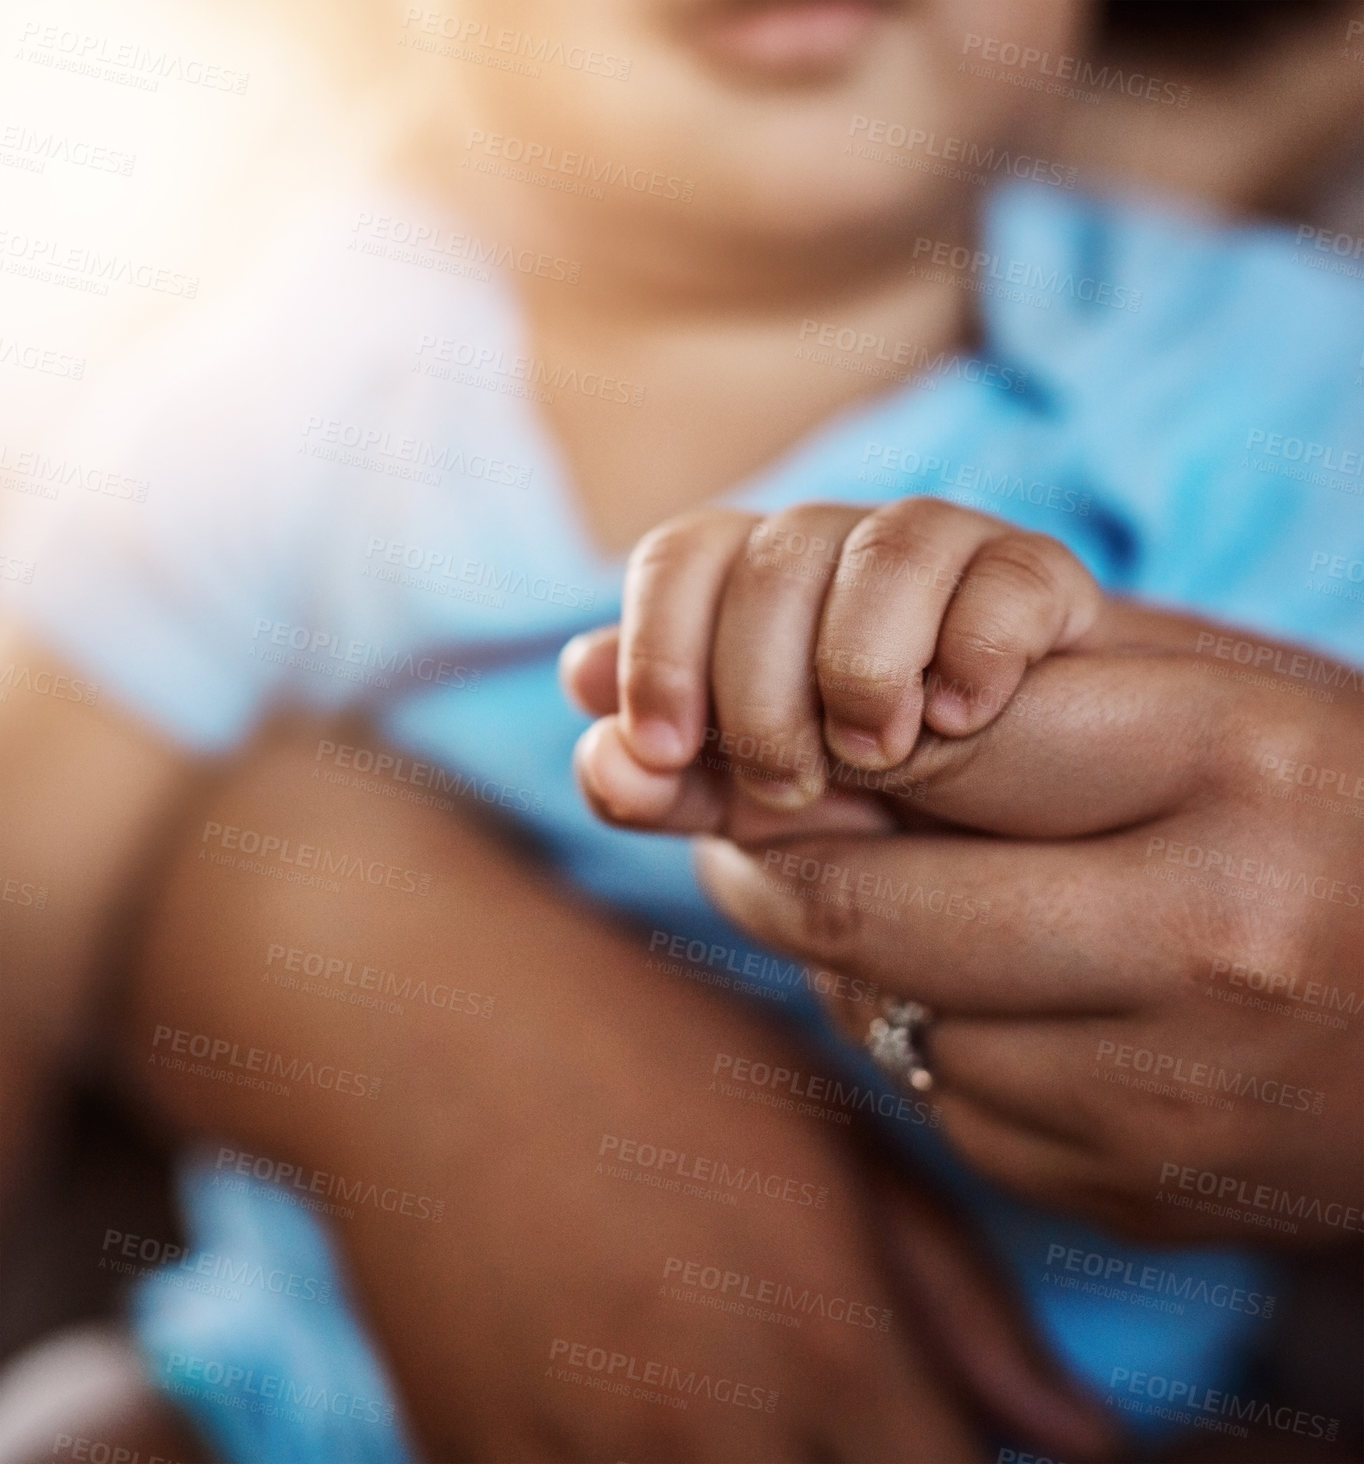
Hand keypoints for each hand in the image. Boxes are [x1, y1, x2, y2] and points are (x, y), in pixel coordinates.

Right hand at [124, 717, 1114, 1461]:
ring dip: (760, 1463)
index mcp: (821, 1340)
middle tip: (849, 1390)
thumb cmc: (640, 1042)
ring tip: (735, 1369)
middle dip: (866, 1458)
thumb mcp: (820, 1123)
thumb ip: (961, 1296)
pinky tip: (636, 1387)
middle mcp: (708, 1433)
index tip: (946, 1416)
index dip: (964, 1458)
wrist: (415, 1019)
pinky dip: (634, 1461)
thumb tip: (1080, 1438)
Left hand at [563, 498, 1103, 831]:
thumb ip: (667, 781)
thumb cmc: (851, 790)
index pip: (680, 558)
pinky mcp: (1030, 577)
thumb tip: (601, 754)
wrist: (1002, 802)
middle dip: (764, 691)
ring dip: (867, 668)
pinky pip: (1007, 577)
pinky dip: (977, 653)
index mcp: (746, 584)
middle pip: (772, 561)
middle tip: (790, 785)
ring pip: (889, 548)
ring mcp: (939, 552)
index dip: (658, 647)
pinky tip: (963, 715)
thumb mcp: (743, 800)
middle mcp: (834, 549)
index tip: (665, 748)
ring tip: (881, 752)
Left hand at [682, 615, 1363, 1247]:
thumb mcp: (1215, 690)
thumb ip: (1023, 674)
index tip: (785, 729)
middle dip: (765, 855)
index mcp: (1231, 769)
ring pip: (876, 1013)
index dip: (821, 730)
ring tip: (889, 894)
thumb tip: (813, 709)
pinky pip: (939, 1100)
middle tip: (750, 823)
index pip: (928, 739)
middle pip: (859, 901)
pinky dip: (920, 1036)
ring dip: (842, 950)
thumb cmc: (1331, 805)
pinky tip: (985, 991)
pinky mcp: (1127, 1193)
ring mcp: (1163, 1096)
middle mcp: (1202, 945)